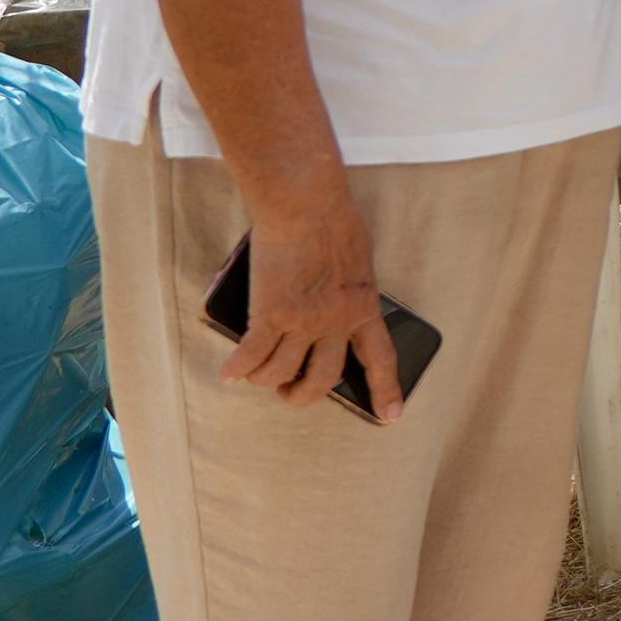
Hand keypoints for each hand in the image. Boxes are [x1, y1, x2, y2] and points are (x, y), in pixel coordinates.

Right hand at [225, 175, 401, 418]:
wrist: (307, 204)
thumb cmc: (332, 221)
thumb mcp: (357, 262)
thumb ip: (347, 290)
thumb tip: (329, 305)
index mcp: (364, 307)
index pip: (380, 358)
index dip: (386, 389)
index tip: (390, 417)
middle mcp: (337, 322)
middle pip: (324, 379)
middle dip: (304, 394)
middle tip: (290, 393)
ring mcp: (304, 321)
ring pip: (281, 372)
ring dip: (266, 380)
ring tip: (256, 377)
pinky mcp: (271, 314)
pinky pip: (251, 357)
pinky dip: (238, 369)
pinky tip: (229, 374)